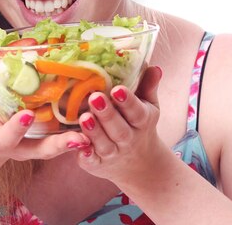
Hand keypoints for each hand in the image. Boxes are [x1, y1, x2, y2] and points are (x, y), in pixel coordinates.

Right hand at [0, 77, 88, 164]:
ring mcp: (35, 143)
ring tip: (92, 135)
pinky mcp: (46, 135)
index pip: (7, 137)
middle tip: (76, 138)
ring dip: (74, 141)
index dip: (16, 128)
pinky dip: (78, 129)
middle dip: (57, 146)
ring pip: (56, 146)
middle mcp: (20, 145)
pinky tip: (95, 116)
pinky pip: (63, 134)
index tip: (27, 116)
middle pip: (40, 151)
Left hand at [75, 66, 166, 182]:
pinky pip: (91, 161)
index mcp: (142, 122)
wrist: (139, 164)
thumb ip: (148, 86)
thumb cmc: (138, 125)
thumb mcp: (148, 106)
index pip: (136, 112)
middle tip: (94, 97)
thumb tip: (154, 67)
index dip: (127, 101)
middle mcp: (128, 140)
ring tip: (84, 117)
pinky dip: (85, 155)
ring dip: (94, 132)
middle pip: (119, 129)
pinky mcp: (97, 164)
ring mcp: (113, 154)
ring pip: (104, 144)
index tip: (117, 89)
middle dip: (107, 114)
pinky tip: (77, 143)